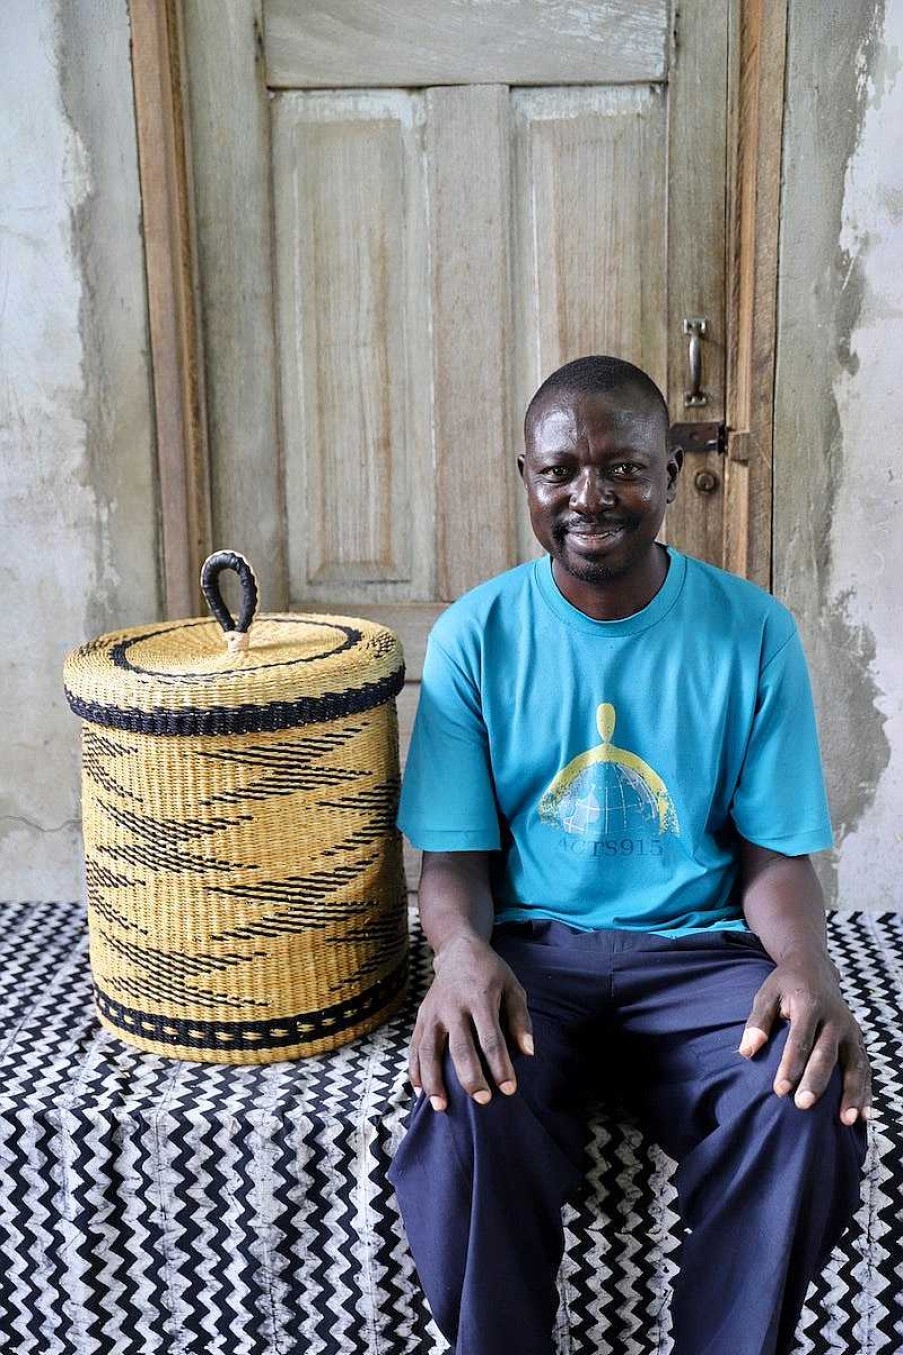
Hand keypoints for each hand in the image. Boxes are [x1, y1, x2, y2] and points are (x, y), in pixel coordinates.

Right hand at [408, 933, 533, 1111]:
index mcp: (479, 998)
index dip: (500, 1066)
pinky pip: (414, 1047)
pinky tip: (421, 1091)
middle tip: (482, 1101)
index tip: (509, 1089)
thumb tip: (528, 1052)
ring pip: (429, 1050)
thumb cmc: (491, 973)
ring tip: (441, 1107)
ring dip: (434, 1080)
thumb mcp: (513, 988)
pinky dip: (415, 1070)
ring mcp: (432, 1012)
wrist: (458, 950)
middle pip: (459, 1047)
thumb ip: (520, 1020)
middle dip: (470, 1077)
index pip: (490, 1038)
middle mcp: (453, 1006)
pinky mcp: (420, 1017)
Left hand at [737, 949, 872, 1123]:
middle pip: (826, 1054)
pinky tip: (864, 1116)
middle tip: (803, 1106)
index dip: (790, 1065)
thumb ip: (757, 1022)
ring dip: (851, 1093)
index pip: (799, 1039)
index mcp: (809, 1005)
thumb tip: (746, 1051)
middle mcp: (834, 1018)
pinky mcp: (859, 1039)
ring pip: (854, 1064)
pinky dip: (865, 1091)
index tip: (779, 1090)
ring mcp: (850, 1030)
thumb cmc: (785, 985)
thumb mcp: (767, 994)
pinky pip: (865, 1067)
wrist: (815, 967)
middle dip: (816, 1082)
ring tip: (846, 1121)